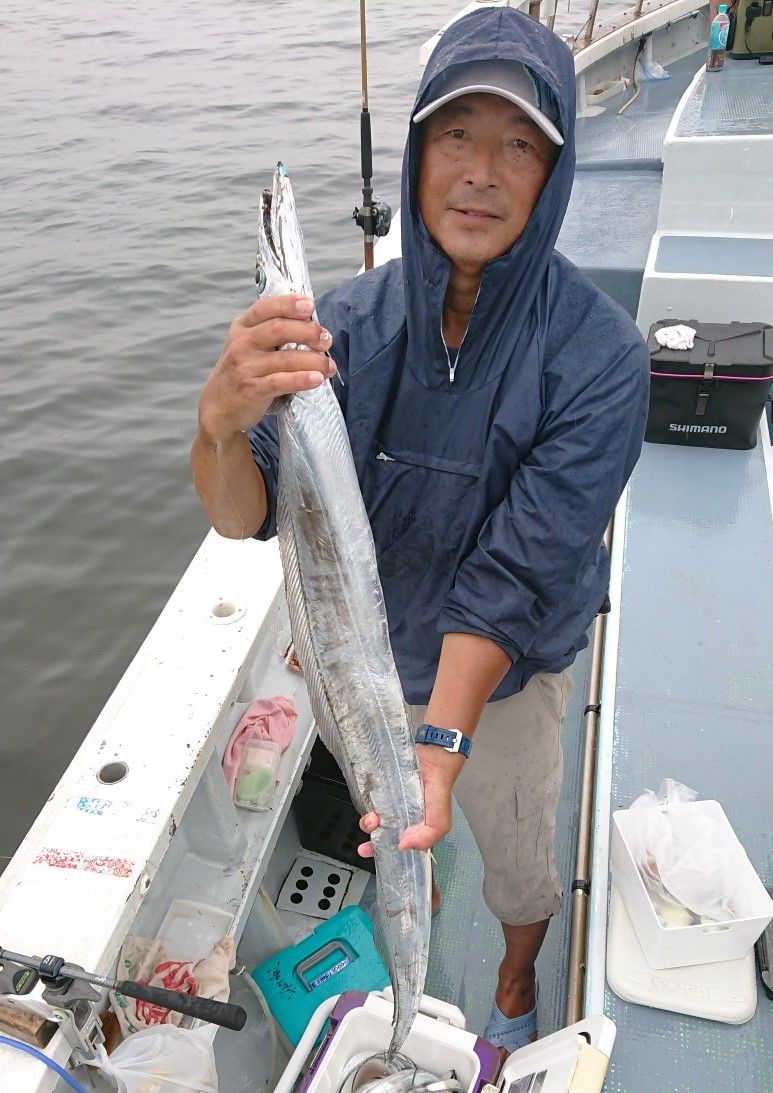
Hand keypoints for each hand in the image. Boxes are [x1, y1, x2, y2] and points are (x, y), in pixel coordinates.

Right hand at [197, 293, 336, 443]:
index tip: (310, 306)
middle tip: (326, 340)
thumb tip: (312, 325)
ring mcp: (246, 367)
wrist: (219, 407)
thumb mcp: (248, 345)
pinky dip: (302, 379)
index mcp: (242, 327)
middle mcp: (242, 343)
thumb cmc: (242, 372)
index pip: (266, 308)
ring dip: (314, 361)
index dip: (289, 304)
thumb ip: (272, 332)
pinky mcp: (252, 390)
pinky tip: (317, 379)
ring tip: (329, 366)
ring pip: (286, 358)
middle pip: (279, 329)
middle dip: (308, 332)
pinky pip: (281, 382)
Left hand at [357, 746, 465, 857]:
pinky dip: (367, 801)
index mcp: (411, 826)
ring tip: (373, 817)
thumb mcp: (440, 823)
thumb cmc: (440, 789)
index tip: (370, 850)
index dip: (380, 848)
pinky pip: (369, 795)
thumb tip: (403, 846)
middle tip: (370, 830)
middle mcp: (398, 814)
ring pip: (372, 813)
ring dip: (368, 819)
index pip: (392, 841)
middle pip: (378, 828)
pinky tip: (369, 803)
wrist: (435, 758)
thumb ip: (426, 839)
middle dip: (370, 832)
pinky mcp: (382, 785)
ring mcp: (389, 799)